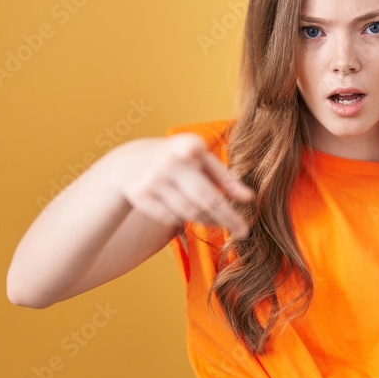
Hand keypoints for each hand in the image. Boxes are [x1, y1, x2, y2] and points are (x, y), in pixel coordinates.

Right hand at [114, 133, 254, 237]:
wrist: (129, 162)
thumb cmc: (177, 160)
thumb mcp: (200, 159)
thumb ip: (226, 178)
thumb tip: (249, 198)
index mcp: (189, 145)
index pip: (215, 176)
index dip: (229, 193)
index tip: (247, 212)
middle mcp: (170, 161)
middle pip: (206, 200)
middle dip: (228, 219)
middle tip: (243, 232)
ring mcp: (153, 179)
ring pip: (190, 212)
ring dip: (208, 220)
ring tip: (219, 221)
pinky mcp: (141, 196)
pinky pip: (172, 218)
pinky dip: (185, 219)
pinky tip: (191, 214)